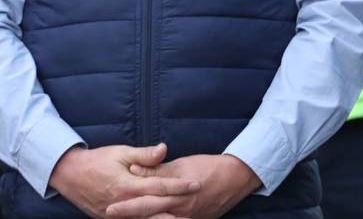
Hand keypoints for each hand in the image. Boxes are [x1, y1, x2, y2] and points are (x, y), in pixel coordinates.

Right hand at [48, 144, 198, 218]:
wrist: (69, 174)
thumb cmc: (97, 160)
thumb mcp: (121, 153)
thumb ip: (145, 155)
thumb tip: (164, 149)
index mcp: (127, 186)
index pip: (160, 187)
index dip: (179, 186)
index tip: (196, 184)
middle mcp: (123, 203)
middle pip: (155, 208)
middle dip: (177, 208)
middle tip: (195, 205)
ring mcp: (115, 215)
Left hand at [106, 153, 259, 218]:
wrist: (236, 178)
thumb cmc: (209, 167)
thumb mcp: (182, 164)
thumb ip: (157, 168)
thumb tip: (133, 169)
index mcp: (177, 192)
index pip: (147, 199)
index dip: (128, 204)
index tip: (110, 206)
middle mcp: (180, 209)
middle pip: (150, 214)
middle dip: (129, 215)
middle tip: (110, 213)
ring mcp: (187, 218)